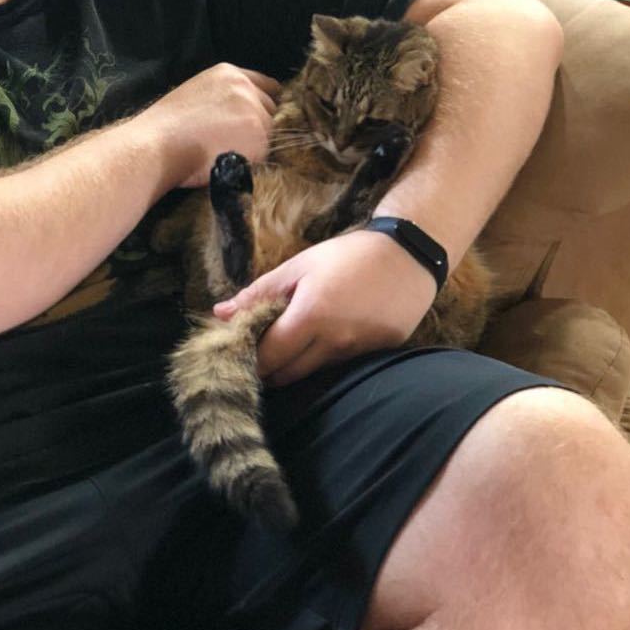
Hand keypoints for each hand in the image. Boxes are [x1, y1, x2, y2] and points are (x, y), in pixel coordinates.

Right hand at [141, 63, 280, 187]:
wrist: (156, 146)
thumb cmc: (166, 127)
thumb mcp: (196, 93)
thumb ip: (223, 96)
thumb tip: (239, 114)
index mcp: (229, 73)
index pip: (267, 85)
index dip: (261, 104)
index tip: (252, 119)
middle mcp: (245, 87)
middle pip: (270, 108)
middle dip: (258, 124)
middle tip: (233, 141)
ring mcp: (255, 111)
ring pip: (269, 131)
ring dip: (255, 144)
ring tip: (226, 152)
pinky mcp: (259, 137)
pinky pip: (265, 152)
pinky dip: (252, 160)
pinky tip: (228, 162)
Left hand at [212, 229, 436, 383]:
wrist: (408, 256)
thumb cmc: (348, 255)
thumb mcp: (299, 266)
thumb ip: (259, 292)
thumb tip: (220, 313)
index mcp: (310, 316)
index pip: (267, 356)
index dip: (246, 356)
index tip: (234, 348)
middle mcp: (334, 343)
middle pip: (286, 374)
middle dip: (264, 368)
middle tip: (253, 349)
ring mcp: (356, 353)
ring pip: (310, 373)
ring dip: (290, 365)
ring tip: (281, 344)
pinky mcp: (375, 356)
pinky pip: (335, 367)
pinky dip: (317, 360)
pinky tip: (314, 341)